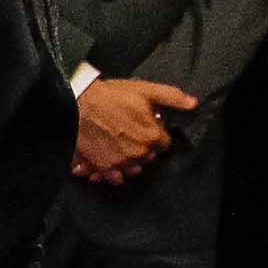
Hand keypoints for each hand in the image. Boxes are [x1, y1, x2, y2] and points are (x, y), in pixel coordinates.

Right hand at [71, 77, 194, 181]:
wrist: (75, 102)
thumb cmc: (107, 96)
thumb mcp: (143, 90)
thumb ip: (171, 97)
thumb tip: (192, 103)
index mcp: (151, 136)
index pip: (164, 143)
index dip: (155, 132)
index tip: (145, 125)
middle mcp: (138, 153)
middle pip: (149, 157)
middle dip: (143, 146)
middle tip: (129, 131)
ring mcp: (120, 162)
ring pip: (133, 168)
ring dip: (130, 160)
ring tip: (119, 146)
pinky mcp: (102, 166)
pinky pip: (114, 177)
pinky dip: (112, 172)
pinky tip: (108, 159)